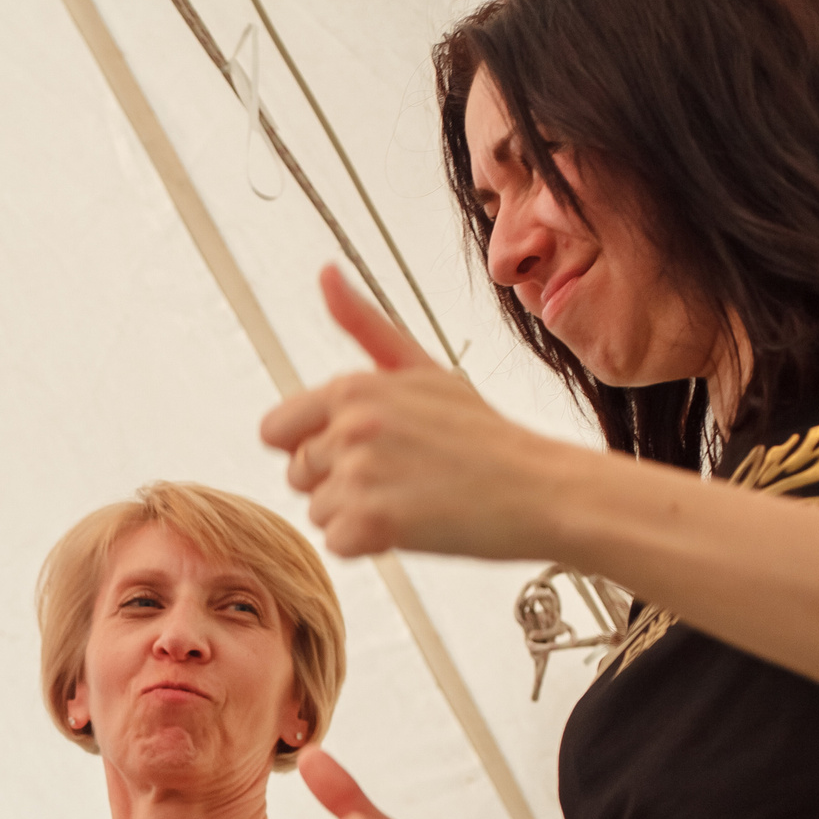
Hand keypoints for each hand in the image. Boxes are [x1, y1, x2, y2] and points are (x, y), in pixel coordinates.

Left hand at [260, 267, 565, 560]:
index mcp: (353, 388)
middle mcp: (350, 426)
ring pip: (317, 511)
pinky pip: (337, 545)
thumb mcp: (422, 367)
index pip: (275, 430)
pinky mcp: (372, 524)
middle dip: (337, 481)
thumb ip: (364, 326)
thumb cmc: (483, 434)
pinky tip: (415, 523)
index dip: (313, 444)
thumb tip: (324, 273)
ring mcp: (360, 475)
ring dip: (357, 515)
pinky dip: (371, 545)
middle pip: (296, 474)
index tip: (362, 447)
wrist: (543, 489)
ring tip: (413, 496)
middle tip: (400, 474)